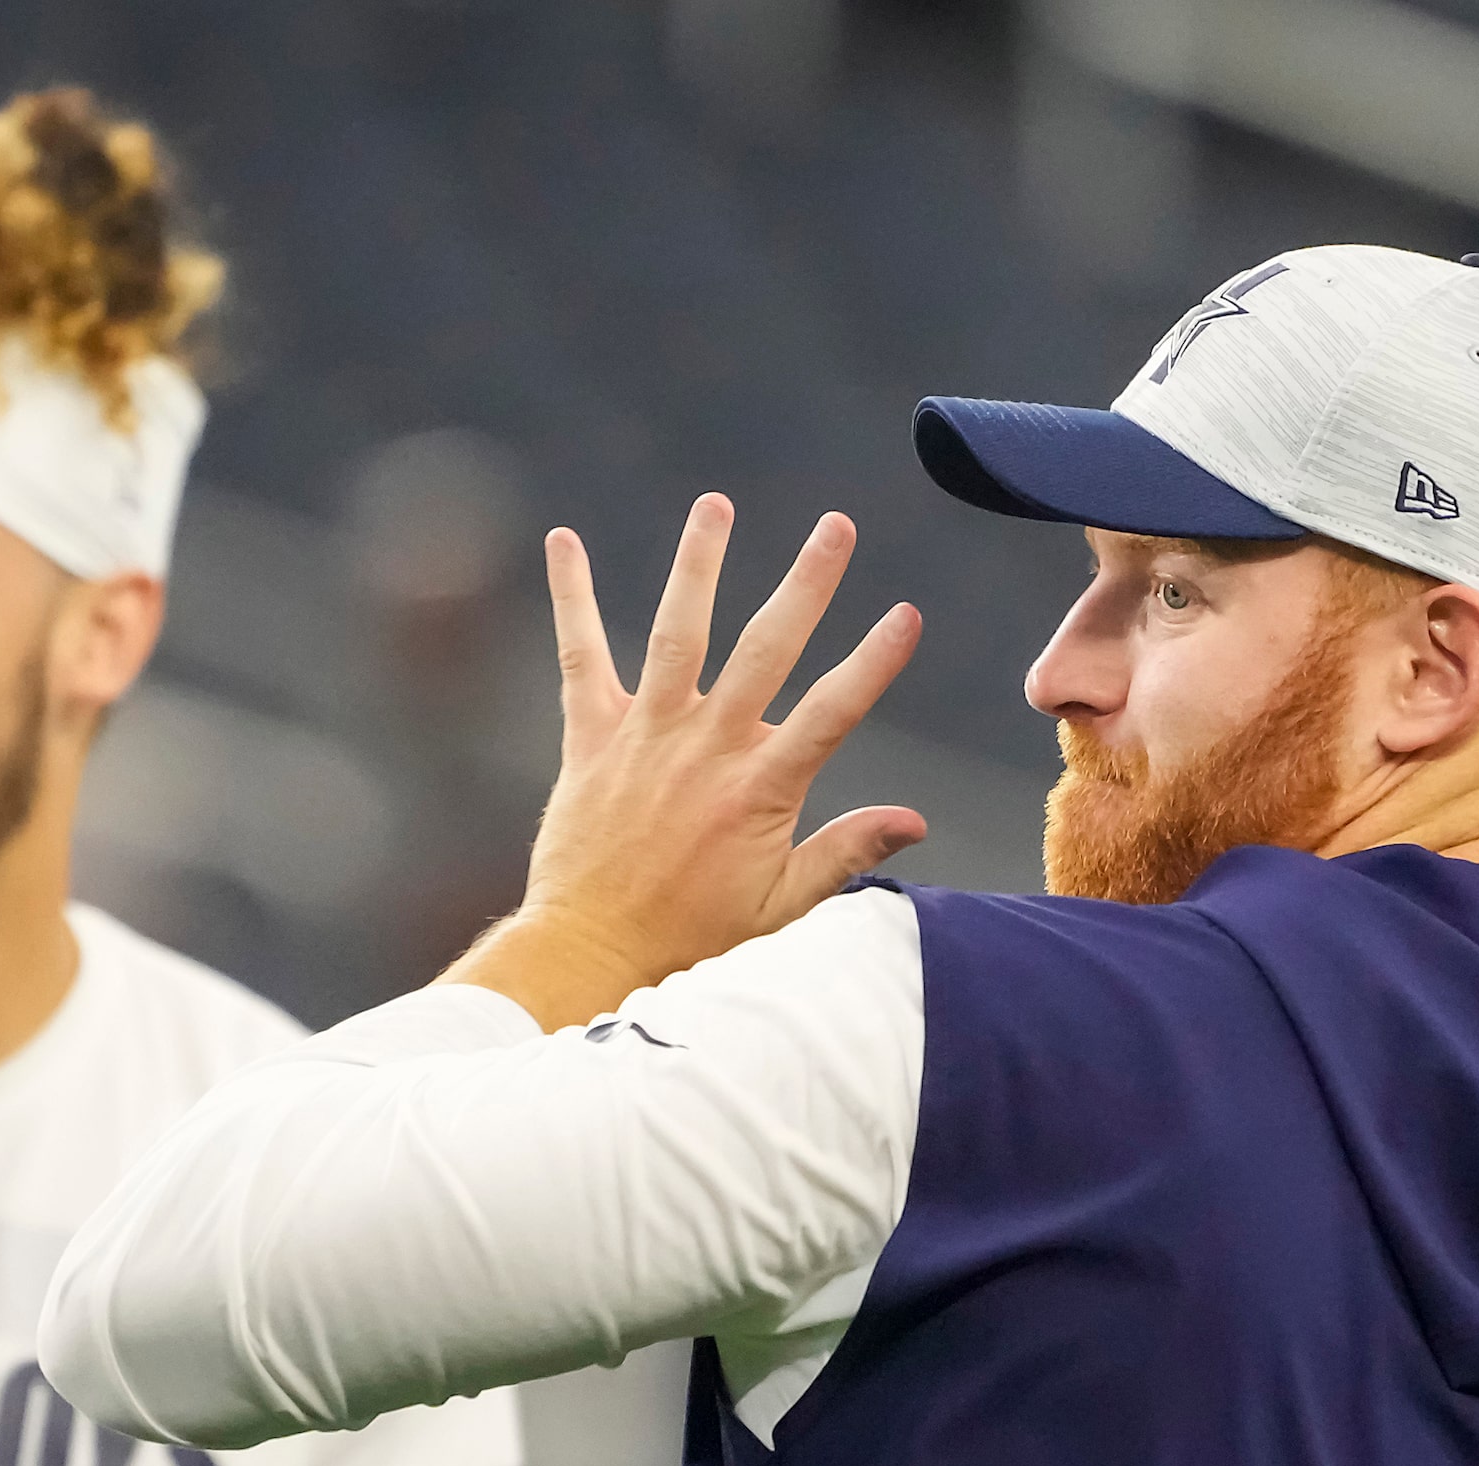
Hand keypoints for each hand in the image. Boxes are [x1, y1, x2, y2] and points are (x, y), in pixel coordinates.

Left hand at [440, 495, 924, 1029]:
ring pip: (680, 630)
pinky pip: (580, 653)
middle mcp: (706, 746)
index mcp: (760, 787)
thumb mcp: (783, 906)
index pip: (833, 710)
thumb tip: (916, 821)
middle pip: (767, 647)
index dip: (873, 661)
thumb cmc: (693, 936)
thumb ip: (847, 853)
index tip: (907, 613)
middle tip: (836, 526)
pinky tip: (563, 542)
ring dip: (699, 563)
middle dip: (806, 583)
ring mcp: (646, 735)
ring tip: (716, 504)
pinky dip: (571, 596)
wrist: (590, 949)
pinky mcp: (591, 736)